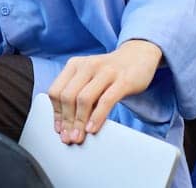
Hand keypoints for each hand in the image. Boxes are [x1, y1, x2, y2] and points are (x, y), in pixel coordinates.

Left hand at [46, 40, 162, 144]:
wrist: (139, 56)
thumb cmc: (110, 73)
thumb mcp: (89, 78)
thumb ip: (77, 95)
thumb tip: (65, 125)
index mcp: (75, 65)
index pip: (56, 91)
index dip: (56, 113)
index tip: (59, 130)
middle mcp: (88, 65)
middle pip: (68, 96)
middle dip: (66, 121)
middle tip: (68, 138)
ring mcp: (106, 71)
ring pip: (84, 99)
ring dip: (79, 121)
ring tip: (78, 137)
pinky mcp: (123, 80)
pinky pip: (106, 100)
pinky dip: (97, 117)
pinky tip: (92, 129)